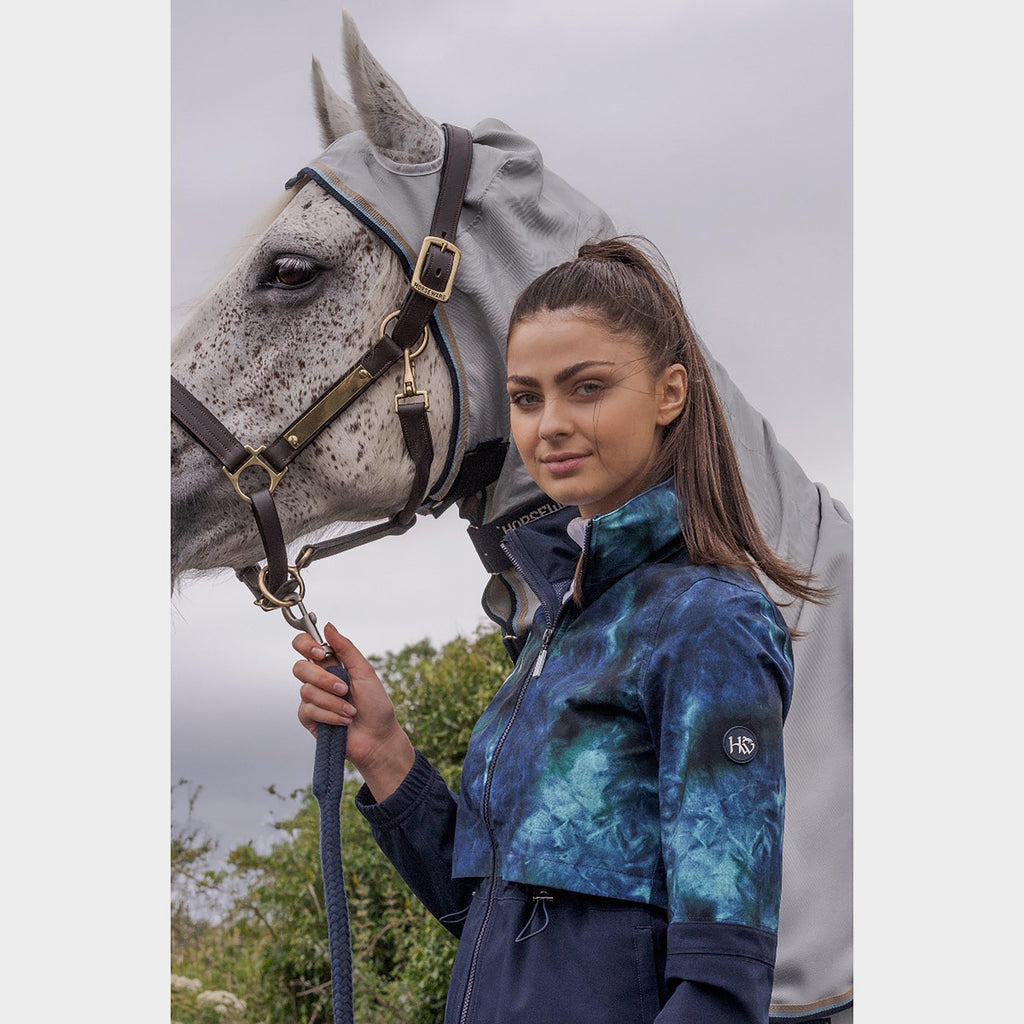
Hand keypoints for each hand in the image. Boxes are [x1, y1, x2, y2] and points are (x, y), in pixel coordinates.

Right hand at [292, 623, 414, 798]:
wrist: (378, 737)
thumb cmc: (376, 705)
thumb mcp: (365, 671)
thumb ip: (346, 648)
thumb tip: (327, 626)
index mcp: (331, 663)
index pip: (304, 645)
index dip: (305, 645)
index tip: (319, 653)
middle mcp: (319, 678)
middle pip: (300, 668)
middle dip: (324, 679)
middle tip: (344, 688)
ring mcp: (312, 699)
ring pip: (306, 691)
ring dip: (334, 702)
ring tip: (351, 711)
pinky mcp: (309, 718)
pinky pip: (308, 710)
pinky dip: (330, 715)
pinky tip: (344, 722)